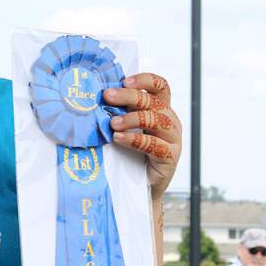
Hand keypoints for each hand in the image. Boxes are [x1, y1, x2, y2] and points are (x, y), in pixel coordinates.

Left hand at [104, 73, 181, 197]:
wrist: (137, 185)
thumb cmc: (128, 152)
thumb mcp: (124, 127)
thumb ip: (117, 111)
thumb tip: (92, 97)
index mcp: (161, 108)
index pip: (160, 86)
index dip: (144, 80)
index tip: (124, 81)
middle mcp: (170, 120)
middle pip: (153, 101)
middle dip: (129, 96)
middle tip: (107, 96)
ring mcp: (173, 139)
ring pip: (156, 120)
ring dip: (132, 118)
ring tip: (112, 123)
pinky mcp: (170, 156)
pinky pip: (154, 144)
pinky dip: (134, 139)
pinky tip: (118, 138)